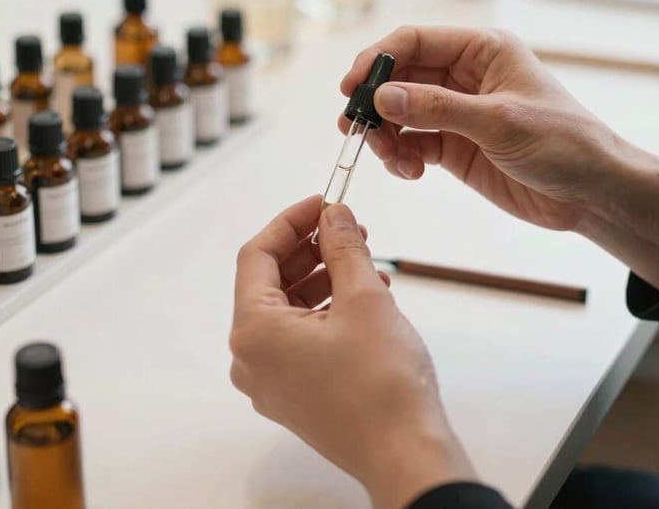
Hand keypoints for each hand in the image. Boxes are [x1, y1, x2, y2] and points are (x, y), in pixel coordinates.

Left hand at [231, 196, 474, 508]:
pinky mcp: (294, 394)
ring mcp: (271, 381)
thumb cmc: (383, 384)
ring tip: (365, 261)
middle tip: (347, 228)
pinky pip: (300, 337)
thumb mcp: (364, 297)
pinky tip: (364, 296)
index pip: (257, 256)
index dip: (290, 222)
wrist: (407, 455)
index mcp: (254, 332)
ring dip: (323, 279)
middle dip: (311, 250)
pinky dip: (326, 310)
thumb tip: (334, 215)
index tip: (322, 202)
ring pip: (288, 310)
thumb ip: (343, 247)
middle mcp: (251, 358)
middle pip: (271, 283)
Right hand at [340, 27, 658, 291]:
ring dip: (385, 133)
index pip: (415, 42)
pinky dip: (401, 155)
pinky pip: (412, 143)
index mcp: (482, 51)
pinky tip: (409, 171)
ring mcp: (456, 112)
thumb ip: (437, 107)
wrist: (591, 193)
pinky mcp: (454, 145)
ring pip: (401, 112)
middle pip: (400, 78)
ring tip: (389, 156)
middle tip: (355, 127)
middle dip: (375, 102)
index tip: (352, 86)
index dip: (378, 60)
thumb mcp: (498, 121)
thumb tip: (381, 95)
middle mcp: (464, 76)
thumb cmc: (562, 143)